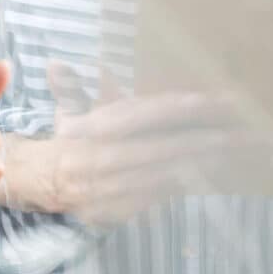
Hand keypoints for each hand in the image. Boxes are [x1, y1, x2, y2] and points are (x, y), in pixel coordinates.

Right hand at [36, 62, 254, 224]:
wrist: (47, 183)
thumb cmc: (69, 142)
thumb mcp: (65, 111)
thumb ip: (68, 88)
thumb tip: (55, 64)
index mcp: (84, 133)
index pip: (129, 118)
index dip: (163, 110)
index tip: (197, 102)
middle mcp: (94, 161)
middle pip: (149, 149)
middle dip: (189, 141)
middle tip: (224, 132)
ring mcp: (106, 188)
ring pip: (155, 175)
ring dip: (190, 164)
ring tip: (221, 151)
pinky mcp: (115, 210)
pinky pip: (153, 197)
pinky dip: (177, 185)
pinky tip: (200, 175)